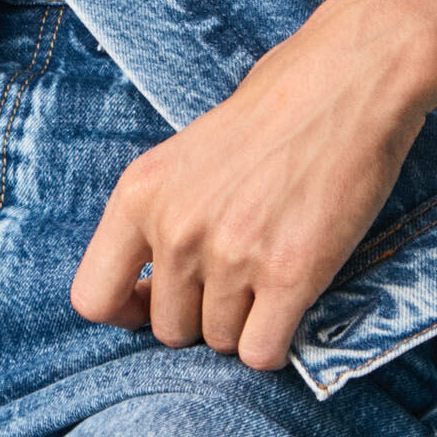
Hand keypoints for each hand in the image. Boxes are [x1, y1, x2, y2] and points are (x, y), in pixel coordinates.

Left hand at [70, 0, 429, 369]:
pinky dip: (276, 344)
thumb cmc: (271, 111)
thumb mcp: (185, 154)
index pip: (94, 298)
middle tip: (236, 279)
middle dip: (202, 315)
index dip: (127, 311)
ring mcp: (232, 255)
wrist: (343, 82)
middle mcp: (177, 229)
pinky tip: (290, 307)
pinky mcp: (290, 274)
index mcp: (139, 194)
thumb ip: (162, 215)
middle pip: (169, 330)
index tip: (155, 301)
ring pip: (220, 343)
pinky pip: (263, 353)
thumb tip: (149, 287)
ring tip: (270, 276)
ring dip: (245, 324)